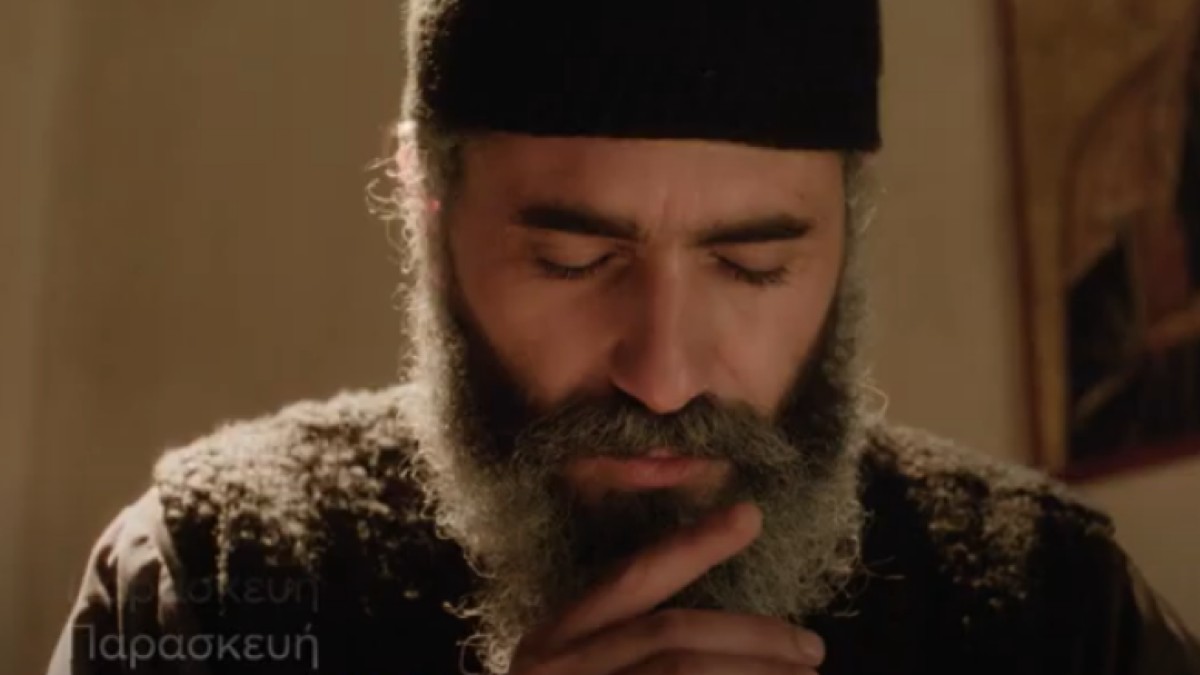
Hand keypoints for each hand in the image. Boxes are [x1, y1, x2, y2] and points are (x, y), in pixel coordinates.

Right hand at [509, 501, 825, 674]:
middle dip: (754, 637)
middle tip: (813, 648)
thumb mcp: (582, 674)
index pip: (631, 580)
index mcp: (549, 643)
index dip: (692, 545)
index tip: (750, 516)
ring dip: (756, 673)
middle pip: (673, 638)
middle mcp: (556, 674)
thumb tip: (741, 629)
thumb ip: (638, 648)